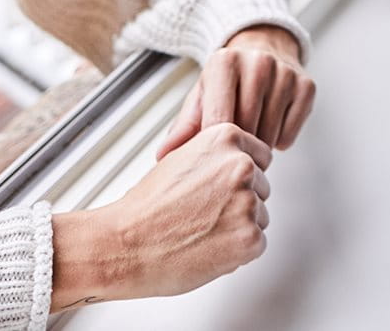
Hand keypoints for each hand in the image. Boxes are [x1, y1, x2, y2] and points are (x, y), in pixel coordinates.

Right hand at [51, 122, 271, 306]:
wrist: (128, 242)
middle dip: (241, 201)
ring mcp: (248, 201)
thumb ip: (216, 154)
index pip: (260, 155)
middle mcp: (242, 165)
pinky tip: (209, 247)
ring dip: (240, 226)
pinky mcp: (250, 238)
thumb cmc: (148, 205)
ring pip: (260, 217)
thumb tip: (238, 159)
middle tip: (208, 214)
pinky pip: (257, 244)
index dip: (242, 175)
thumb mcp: (182, 156)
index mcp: (226, 138)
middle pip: (262, 186)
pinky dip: (238, 252)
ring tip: (203, 231)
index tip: (227, 187)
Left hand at [158, 25, 314, 158]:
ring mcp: (285, 73)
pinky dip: (278, 141)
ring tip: (250, 132)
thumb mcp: (202, 94)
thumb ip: (184, 126)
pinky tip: (270, 125)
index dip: (215, 148)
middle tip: (232, 146)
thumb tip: (163, 156)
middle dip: (237, 147)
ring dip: (258, 146)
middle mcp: (257, 63)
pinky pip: (289, 135)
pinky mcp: (306, 86)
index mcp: (225, 62)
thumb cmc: (228, 78)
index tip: (212, 158)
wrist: (262, 46)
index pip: (219, 122)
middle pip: (246, 130)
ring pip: (268, 136)